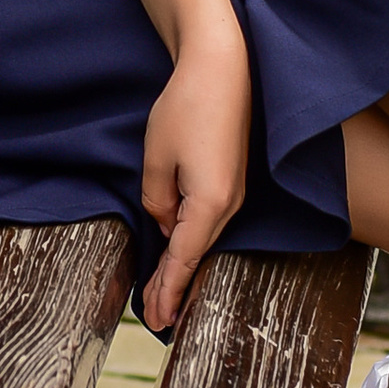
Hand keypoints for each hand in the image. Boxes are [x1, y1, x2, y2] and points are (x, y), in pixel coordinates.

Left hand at [138, 26, 249, 336]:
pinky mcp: (230, 180)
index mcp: (210, 202)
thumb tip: (165, 223)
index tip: (156, 318)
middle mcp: (229, 203)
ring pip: (203, 239)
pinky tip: (178, 250)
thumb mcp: (156, 158)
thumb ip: (157, 199)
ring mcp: (234, 192)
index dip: (167, 290)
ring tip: (162, 294)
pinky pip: (208, 220)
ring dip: (182, 266)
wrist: (224, 68)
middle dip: (174, 287)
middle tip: (154, 319)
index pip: (184, 258)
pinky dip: (191, 242)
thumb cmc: (187, 107)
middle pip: (197, 255)